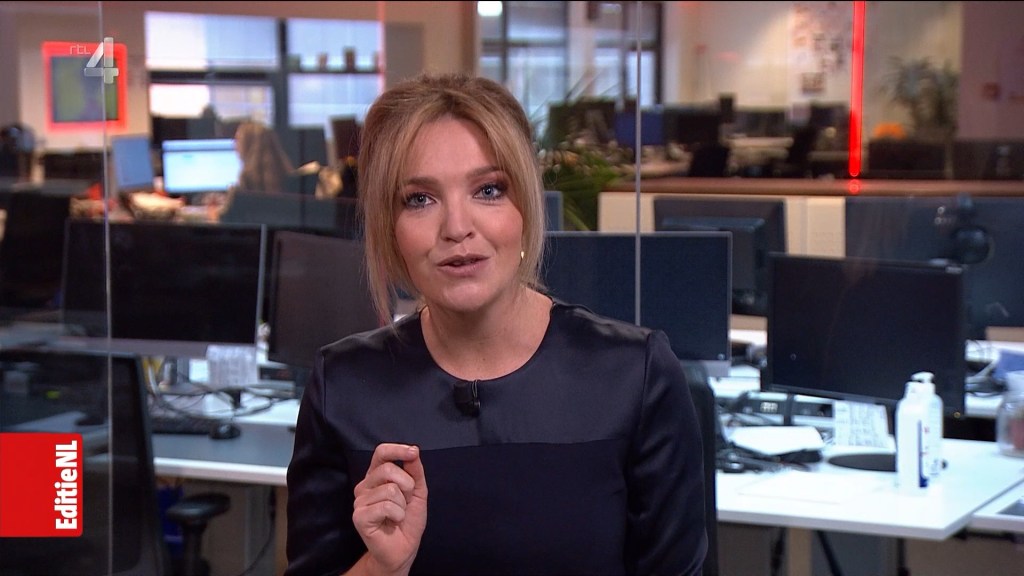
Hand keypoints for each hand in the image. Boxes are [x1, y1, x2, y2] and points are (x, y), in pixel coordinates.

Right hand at [351, 443, 427, 574]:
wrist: (403, 549)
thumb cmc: (408, 520)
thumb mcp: (418, 492)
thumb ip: (415, 471)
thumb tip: (413, 451)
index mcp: (376, 476)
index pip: (381, 453)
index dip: (397, 449)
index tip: (413, 452)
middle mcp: (365, 486)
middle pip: (388, 469)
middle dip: (407, 485)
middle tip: (406, 502)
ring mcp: (360, 501)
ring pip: (390, 489)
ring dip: (403, 504)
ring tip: (398, 515)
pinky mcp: (359, 516)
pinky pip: (386, 506)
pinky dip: (398, 515)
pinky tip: (393, 522)